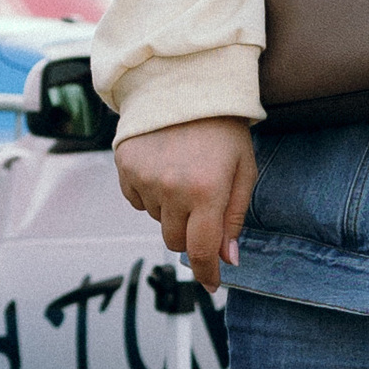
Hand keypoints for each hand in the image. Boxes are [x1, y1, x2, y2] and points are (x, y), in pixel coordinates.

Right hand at [114, 117, 256, 298]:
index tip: (211, 285)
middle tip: (201, 202)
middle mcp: (172, 189)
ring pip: (157, 219)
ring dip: (170, 208)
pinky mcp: (125, 167)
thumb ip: (234, 216)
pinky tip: (163, 165)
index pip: (201, 250)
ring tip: (183, 172)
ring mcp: (145, 178)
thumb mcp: (243, 169)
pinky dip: (150, 192)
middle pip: (175, 240)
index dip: (206, 272)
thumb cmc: (222, 127)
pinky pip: (137, 199)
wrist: (185, 83)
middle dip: (190, 232)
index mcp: (207, 191)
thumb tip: (227, 258)